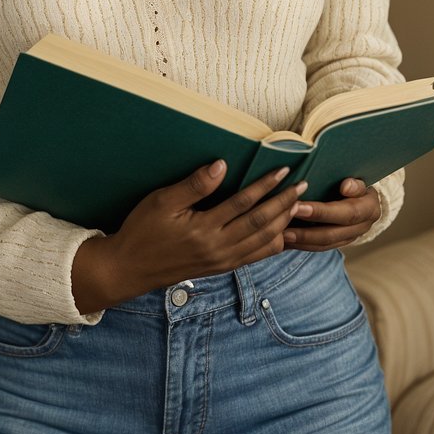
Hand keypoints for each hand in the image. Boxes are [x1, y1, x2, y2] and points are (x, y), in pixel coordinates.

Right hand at [72, 160, 308, 312]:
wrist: (130, 268)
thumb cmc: (143, 230)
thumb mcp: (162, 201)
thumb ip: (194, 185)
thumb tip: (221, 165)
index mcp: (205, 230)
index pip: (244, 204)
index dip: (266, 186)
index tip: (284, 170)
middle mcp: (218, 249)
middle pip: (260, 224)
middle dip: (284, 204)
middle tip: (303, 186)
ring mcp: (221, 261)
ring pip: (261, 243)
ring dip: (282, 223)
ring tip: (298, 206)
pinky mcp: (219, 268)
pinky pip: (253, 257)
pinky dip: (271, 245)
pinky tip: (281, 235)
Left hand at [282, 177, 380, 250]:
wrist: (364, 195)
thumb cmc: (356, 180)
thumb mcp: (359, 177)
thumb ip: (354, 183)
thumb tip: (346, 185)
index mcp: (369, 209)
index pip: (345, 213)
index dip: (322, 212)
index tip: (298, 206)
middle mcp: (362, 227)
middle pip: (333, 234)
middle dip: (307, 232)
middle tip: (284, 228)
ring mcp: (351, 238)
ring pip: (325, 245)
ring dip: (302, 242)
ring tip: (281, 236)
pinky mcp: (340, 242)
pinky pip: (320, 247)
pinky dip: (303, 245)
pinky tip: (286, 242)